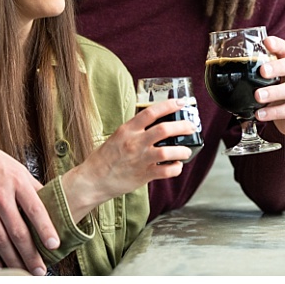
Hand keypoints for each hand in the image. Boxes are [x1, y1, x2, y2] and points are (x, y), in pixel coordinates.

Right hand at [0, 125, 56, 275]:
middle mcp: (0, 196)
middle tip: (40, 269)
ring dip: (12, 259)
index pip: (35, 210)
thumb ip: (34, 187)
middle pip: (18, 231)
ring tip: (22, 272)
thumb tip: (52, 202)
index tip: (54, 245)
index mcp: (17, 183)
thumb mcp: (18, 168)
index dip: (46, 229)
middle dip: (30, 254)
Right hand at [61, 98, 192, 221]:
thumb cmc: (105, 158)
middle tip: (191, 126)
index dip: (169, 105)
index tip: (181, 103)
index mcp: (127, 130)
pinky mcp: (143, 175)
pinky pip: (166, 171)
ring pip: (168, 152)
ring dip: (182, 150)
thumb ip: (135, 130)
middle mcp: (134, 143)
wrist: (93, 180)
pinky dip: (176, 168)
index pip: (151, 112)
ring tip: (186, 150)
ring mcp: (140, 159)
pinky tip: (176, 166)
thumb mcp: (117, 137)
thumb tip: (155, 123)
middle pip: (164, 129)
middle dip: (183, 126)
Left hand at [255, 35, 284, 135]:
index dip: (277, 44)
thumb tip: (221, 69)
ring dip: (274, 92)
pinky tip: (260, 114)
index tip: (266, 41)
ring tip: (258, 96)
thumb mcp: (269, 80)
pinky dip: (274, 112)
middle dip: (277, 67)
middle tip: (262, 71)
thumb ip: (253, 73)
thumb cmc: (278, 91)